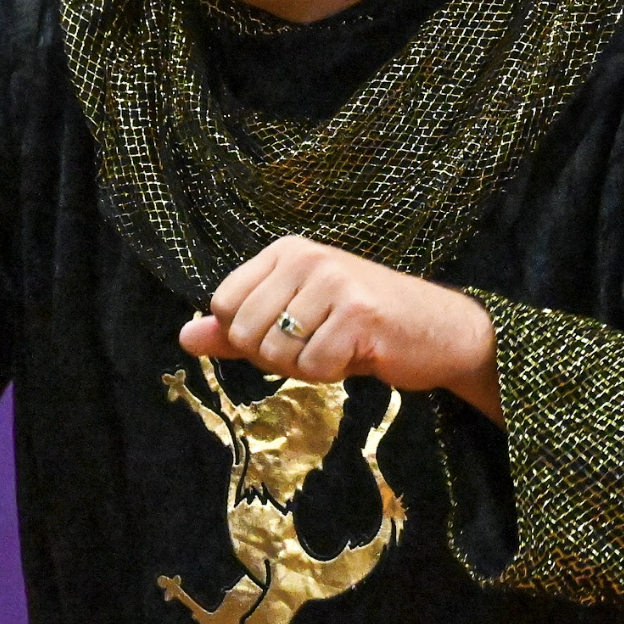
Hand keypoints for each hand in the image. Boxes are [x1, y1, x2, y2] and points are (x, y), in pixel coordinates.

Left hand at [179, 235, 503, 425]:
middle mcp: (306, 256)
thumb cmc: (360, 326)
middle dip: (278, 356)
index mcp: (284, 250)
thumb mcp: (293, 319)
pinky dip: (332, 373)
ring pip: (278, 354)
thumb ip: (236, 329)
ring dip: (307, 366)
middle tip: (319, 342)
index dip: (249, 335)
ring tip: (340, 346)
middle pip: (247, 333)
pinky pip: (314, 367)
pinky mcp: (358, 312)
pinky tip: (359, 353)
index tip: (290, 329)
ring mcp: (333, 281)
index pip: (224, 304)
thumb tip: (184, 338)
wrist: (439, 331)